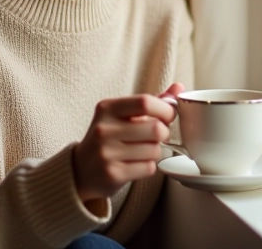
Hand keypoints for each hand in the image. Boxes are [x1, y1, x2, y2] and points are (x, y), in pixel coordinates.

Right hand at [72, 84, 185, 201]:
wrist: (81, 169)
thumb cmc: (109, 137)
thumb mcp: (123, 115)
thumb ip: (151, 102)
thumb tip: (179, 88)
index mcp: (107, 108)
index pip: (145, 102)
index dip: (165, 109)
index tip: (168, 116)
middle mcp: (104, 129)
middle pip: (155, 128)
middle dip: (163, 134)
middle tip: (157, 136)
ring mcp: (106, 153)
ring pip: (154, 150)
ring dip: (155, 152)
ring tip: (142, 151)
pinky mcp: (112, 174)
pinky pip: (148, 168)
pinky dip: (148, 166)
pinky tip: (135, 164)